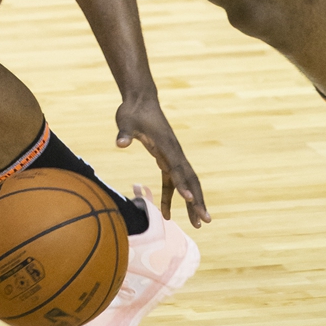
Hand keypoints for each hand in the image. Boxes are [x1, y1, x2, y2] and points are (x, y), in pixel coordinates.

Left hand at [115, 95, 209, 227]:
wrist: (140, 100)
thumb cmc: (133, 111)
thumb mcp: (126, 121)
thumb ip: (125, 133)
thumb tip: (120, 143)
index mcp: (166, 145)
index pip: (176, 168)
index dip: (182, 184)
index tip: (189, 200)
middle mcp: (173, 152)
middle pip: (190, 180)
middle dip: (198, 200)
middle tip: (204, 221)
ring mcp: (171, 156)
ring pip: (186, 183)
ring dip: (192, 202)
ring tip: (197, 224)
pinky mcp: (164, 158)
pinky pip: (171, 181)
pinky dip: (172, 197)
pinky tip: (166, 214)